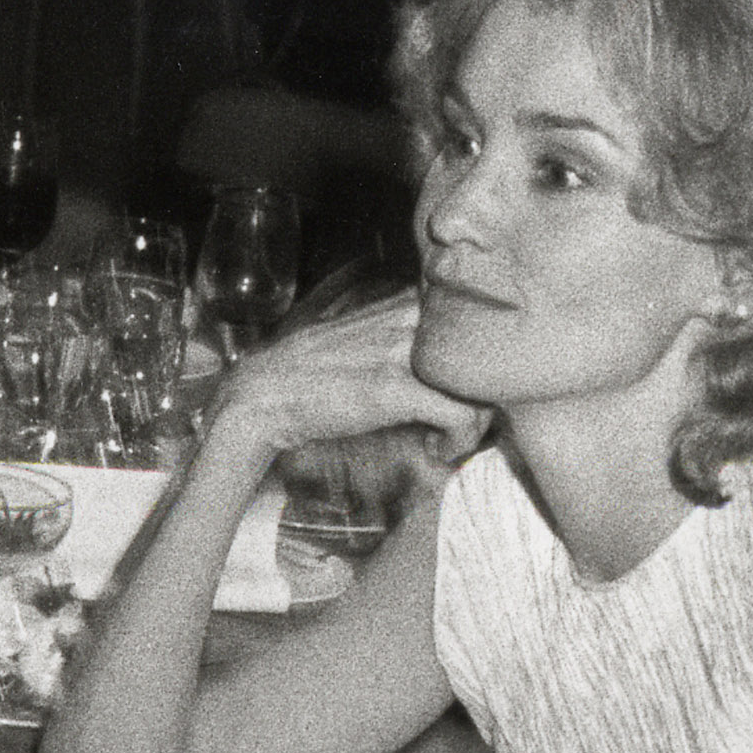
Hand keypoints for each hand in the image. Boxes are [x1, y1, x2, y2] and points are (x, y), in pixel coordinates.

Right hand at [208, 291, 488, 471]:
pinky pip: (462, 414)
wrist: (265, 394)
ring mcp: (403, 351)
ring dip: (477, 424)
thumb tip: (441, 354)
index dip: (481, 363)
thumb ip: (401, 332)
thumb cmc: (312, 373)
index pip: (476, 320)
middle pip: (486, 352)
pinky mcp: (397, 388)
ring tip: (451, 440)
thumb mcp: (362, 336)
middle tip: (468, 422)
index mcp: (405, 302)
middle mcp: (410, 318)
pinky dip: (458, 441)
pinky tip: (439, 450)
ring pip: (482, 384)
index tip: (467, 393)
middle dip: (487, 394)